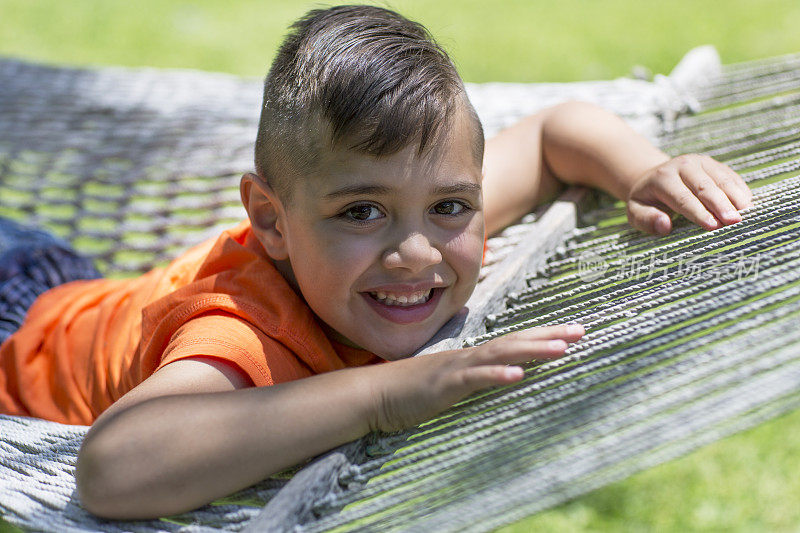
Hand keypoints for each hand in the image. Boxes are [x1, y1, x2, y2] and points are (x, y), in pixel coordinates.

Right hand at [367, 324, 584, 431]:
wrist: (374, 394)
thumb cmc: (409, 390)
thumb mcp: (446, 381)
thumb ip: (469, 374)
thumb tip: (490, 369)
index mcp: (471, 358)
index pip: (512, 343)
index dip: (542, 336)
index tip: (572, 332)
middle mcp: (468, 358)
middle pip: (513, 341)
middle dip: (548, 336)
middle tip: (581, 331)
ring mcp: (456, 369)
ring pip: (500, 355)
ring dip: (531, 350)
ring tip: (561, 349)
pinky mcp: (444, 385)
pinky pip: (474, 379)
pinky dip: (496, 375)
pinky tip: (518, 375)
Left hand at [626, 154, 752, 235]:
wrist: (653, 177)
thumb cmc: (646, 200)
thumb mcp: (636, 211)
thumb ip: (646, 219)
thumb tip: (664, 225)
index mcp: (663, 178)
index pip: (682, 198)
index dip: (698, 212)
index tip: (712, 226)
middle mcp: (683, 165)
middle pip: (705, 187)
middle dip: (720, 205)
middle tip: (734, 222)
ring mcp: (702, 162)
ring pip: (722, 180)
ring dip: (735, 198)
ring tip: (745, 215)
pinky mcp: (715, 164)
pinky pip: (731, 177)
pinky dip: (740, 190)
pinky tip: (747, 205)